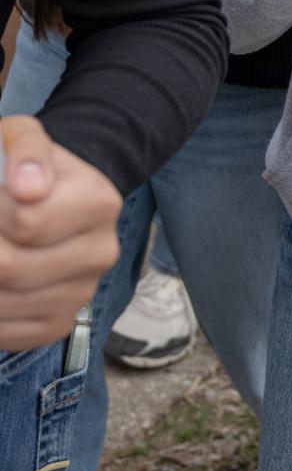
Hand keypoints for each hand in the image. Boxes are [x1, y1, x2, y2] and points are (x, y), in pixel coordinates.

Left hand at [0, 118, 121, 350]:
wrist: (55, 201)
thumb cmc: (29, 170)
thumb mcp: (25, 137)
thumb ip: (27, 151)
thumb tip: (28, 188)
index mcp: (100, 202)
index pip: (26, 221)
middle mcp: (101, 252)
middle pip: (11, 268)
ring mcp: (82, 293)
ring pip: (2, 303)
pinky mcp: (59, 324)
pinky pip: (5, 332)